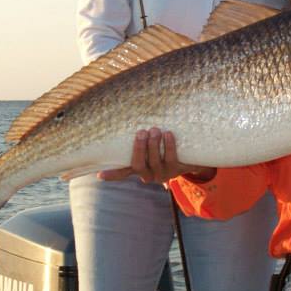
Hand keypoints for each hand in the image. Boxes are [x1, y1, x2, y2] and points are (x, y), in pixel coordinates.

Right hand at [98, 128, 214, 184]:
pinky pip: (171, 159)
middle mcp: (149, 175)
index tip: (99, 175)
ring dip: (154, 145)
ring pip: (155, 162)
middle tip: (141, 132)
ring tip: (155, 129)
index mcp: (138, 169)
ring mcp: (163, 174)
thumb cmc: (165, 146)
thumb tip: (127, 115)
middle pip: (138, 165)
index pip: (122, 172)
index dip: (111, 174)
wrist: (191, 156)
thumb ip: (141, 138)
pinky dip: (169, 146)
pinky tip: (168, 134)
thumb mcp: (151, 144)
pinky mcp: (177, 170)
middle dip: (139, 148)